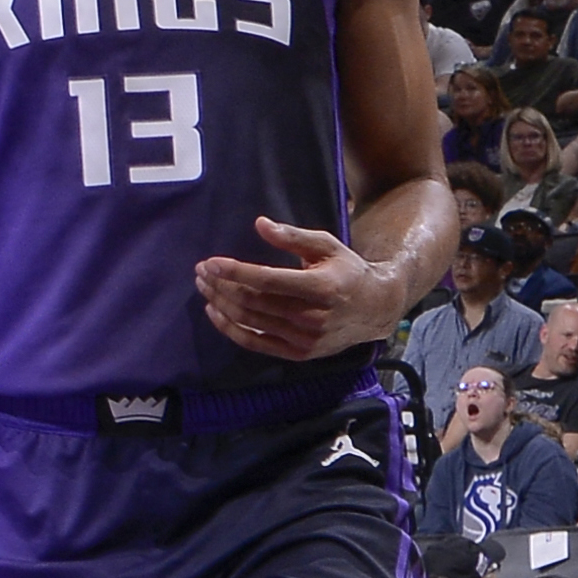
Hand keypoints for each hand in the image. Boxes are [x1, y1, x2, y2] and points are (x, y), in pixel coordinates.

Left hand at [195, 215, 408, 362]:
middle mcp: (313, 317)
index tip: (210, 263)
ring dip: (221, 304)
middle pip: (254, 302)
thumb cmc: (347, 271)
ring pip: (251, 322)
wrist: (376, 309)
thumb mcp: (327, 246)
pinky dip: (231, 329)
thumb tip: (260, 224)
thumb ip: (293, 237)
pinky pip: (256, 344)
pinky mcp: (300, 354)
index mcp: (322, 287)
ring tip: (204, 287)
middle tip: (201, 272)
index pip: (268, 281)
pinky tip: (215, 312)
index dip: (236, 272)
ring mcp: (306, 339)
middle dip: (222, 286)